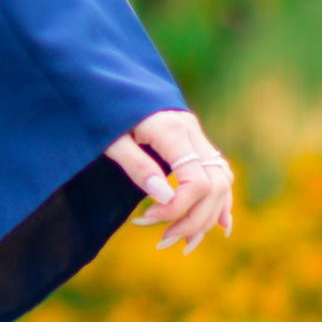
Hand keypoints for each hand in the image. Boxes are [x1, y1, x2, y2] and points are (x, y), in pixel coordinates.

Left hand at [107, 109, 232, 252]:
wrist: (101, 77)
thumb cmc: (99, 108)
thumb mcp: (109, 138)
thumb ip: (137, 165)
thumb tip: (164, 197)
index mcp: (171, 128)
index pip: (196, 181)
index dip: (178, 208)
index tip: (146, 218)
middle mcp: (191, 130)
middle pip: (215, 185)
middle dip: (193, 220)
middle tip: (162, 240)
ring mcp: (196, 134)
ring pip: (222, 181)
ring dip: (207, 216)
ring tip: (183, 243)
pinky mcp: (194, 140)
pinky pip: (219, 173)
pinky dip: (221, 201)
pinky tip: (220, 226)